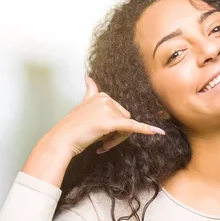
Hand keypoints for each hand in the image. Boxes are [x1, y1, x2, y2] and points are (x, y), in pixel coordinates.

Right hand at [48, 74, 164, 156]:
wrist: (62, 140)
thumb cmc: (72, 128)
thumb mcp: (82, 106)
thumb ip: (90, 92)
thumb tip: (89, 76)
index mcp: (100, 95)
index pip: (118, 111)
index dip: (114, 125)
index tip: (103, 130)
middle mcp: (105, 99)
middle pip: (125, 118)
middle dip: (117, 134)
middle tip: (102, 143)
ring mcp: (107, 109)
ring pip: (126, 127)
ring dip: (117, 139)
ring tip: (101, 144)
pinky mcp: (110, 122)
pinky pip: (131, 126)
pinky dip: (145, 129)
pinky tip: (157, 131)